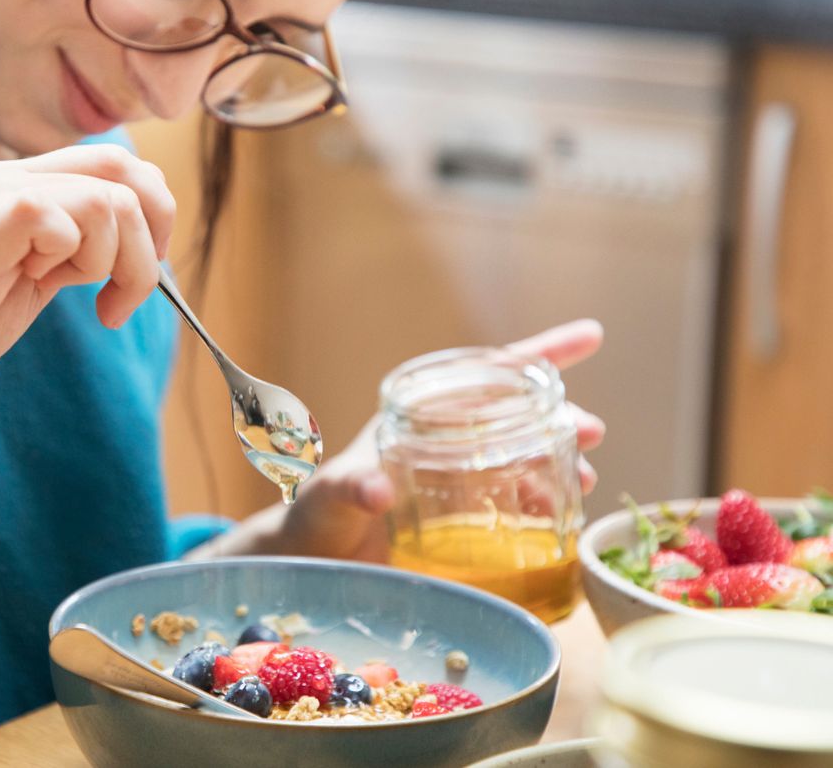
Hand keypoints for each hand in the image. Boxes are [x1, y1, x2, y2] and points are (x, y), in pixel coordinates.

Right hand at [0, 144, 173, 420]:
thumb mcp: (31, 277)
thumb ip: (75, 250)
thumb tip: (142, 242)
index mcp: (20, 185)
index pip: (119, 162)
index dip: (154, 214)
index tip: (141, 271)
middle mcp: (4, 180)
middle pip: (123, 171)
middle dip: (148, 243)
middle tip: (124, 297)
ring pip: (103, 200)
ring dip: (115, 262)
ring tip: (86, 299)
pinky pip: (49, 217)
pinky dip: (72, 260)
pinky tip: (46, 289)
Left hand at [235, 320, 605, 562]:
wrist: (310, 564)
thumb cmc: (315, 517)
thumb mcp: (330, 498)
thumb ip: (349, 488)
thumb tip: (376, 489)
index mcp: (419, 417)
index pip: (486, 374)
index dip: (540, 353)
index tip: (591, 336)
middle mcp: (445, 442)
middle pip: (518, 416)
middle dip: (560, 417)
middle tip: (591, 433)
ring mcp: (458, 481)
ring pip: (524, 458)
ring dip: (559, 464)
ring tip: (583, 481)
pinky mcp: (465, 522)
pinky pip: (517, 504)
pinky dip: (545, 508)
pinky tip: (562, 524)